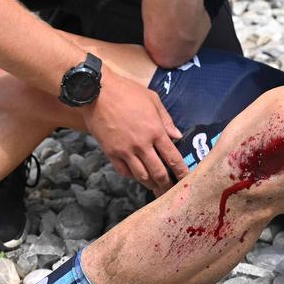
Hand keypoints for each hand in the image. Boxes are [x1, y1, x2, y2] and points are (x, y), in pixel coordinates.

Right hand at [80, 72, 187, 194]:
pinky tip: (136, 175)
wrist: (96, 92)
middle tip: (171, 191)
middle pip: (158, 172)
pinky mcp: (110, 152)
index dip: (182, 171)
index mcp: (155, 130)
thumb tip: (177, 136)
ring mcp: (125, 150)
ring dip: (150, 184)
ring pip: (141, 176)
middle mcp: (142, 144)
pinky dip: (132, 176)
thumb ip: (166, 119)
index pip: (173, 157)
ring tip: (156, 188)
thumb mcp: (152, 99)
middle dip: (167, 184)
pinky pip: (123, 171)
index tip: (187, 179)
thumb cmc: (126, 91)